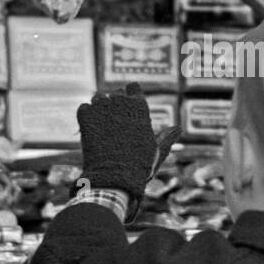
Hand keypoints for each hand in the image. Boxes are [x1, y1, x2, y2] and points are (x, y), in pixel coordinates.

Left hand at [76, 83, 180, 203]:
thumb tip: (179, 128)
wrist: (114, 176)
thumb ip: (167, 137)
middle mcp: (120, 102)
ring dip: (100, 107)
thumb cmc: (140, 165)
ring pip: (98, 98)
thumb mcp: (157, 150)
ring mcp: (101, 108)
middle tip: (114, 119)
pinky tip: (90, 128)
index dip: (131, 95)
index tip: (129, 106)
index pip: (133, 87)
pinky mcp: (85, 117)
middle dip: (115, 102)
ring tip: (102, 124)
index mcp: (139, 107)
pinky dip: (87, 116)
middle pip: (115, 92)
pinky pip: (84, 108)